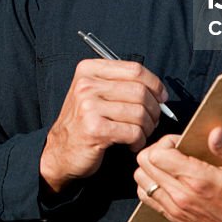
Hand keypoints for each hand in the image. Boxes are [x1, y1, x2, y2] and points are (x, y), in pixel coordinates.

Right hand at [39, 59, 169, 193]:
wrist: (60, 152)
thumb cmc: (84, 122)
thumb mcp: (95, 93)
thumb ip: (121, 84)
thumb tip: (159, 92)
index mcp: (89, 70)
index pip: (134, 69)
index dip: (154, 84)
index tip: (161, 97)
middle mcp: (87, 85)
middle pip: (140, 91)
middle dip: (154, 109)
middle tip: (152, 121)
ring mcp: (89, 106)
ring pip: (139, 113)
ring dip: (147, 128)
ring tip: (140, 134)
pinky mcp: (94, 129)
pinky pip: (133, 132)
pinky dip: (139, 141)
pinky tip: (132, 144)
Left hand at [133, 127, 221, 221]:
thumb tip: (215, 132)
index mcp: (198, 180)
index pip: (157, 154)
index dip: (166, 142)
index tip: (180, 141)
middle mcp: (181, 196)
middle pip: (144, 165)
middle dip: (156, 150)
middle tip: (174, 149)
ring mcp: (176, 209)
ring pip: (142, 181)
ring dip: (151, 168)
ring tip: (170, 163)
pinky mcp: (176, 218)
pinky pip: (148, 198)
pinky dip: (152, 185)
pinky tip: (169, 179)